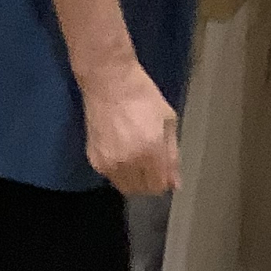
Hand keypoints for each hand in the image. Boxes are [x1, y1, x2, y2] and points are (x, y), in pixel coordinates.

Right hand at [81, 60, 180, 194]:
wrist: (108, 81)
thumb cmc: (142, 95)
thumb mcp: (167, 120)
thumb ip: (172, 155)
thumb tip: (174, 184)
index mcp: (151, 151)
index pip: (159, 186)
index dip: (164, 180)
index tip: (163, 170)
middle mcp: (130, 162)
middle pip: (142, 190)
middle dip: (150, 181)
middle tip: (150, 162)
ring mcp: (110, 164)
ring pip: (126, 187)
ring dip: (134, 179)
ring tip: (135, 156)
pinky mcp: (96, 161)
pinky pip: (111, 177)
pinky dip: (118, 171)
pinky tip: (121, 151)